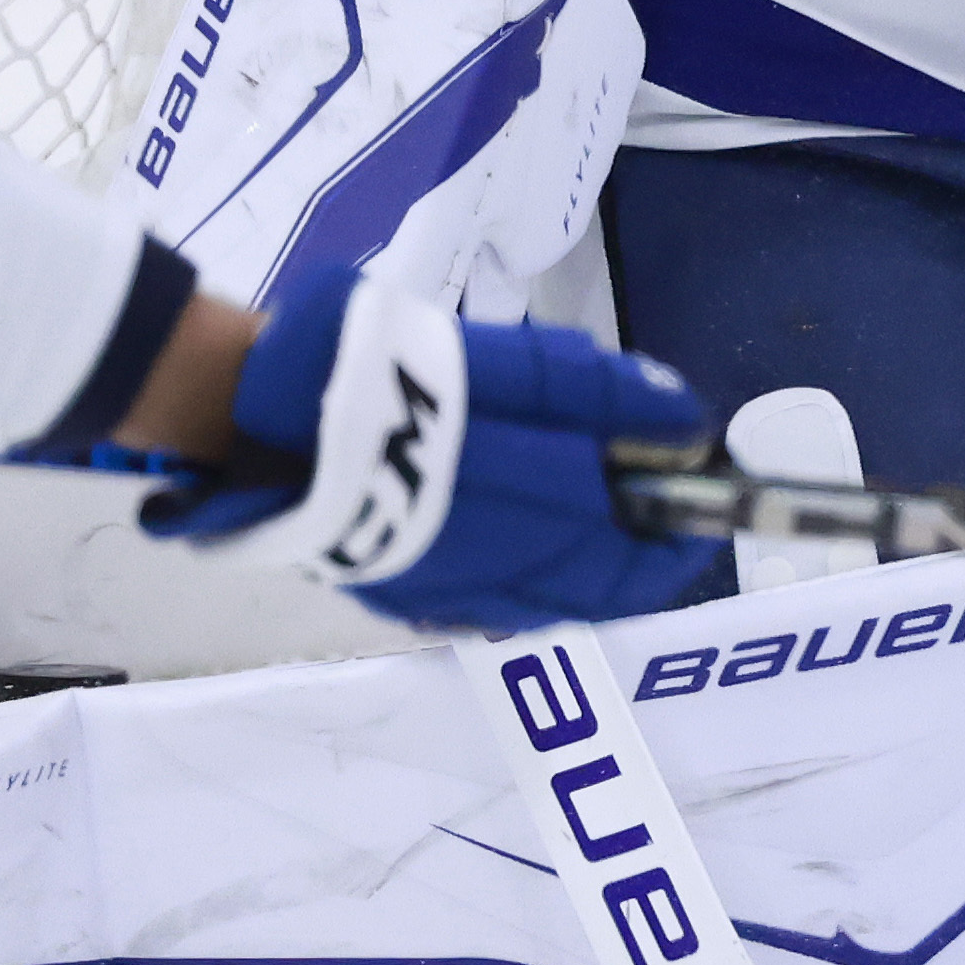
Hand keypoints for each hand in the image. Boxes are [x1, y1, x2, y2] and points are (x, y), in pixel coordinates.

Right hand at [141, 263, 726, 628]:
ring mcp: (439, 589)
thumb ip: (606, 396)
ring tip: (592, 523)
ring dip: (577, 570)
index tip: (699, 507)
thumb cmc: (403, 377)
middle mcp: (495, 571)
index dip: (676, 540)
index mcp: (536, 516)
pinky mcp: (390, 591)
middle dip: (631, 559)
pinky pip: (480, 599)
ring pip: (536, 599)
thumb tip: (682, 423)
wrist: (266, 414)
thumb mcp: (519, 364)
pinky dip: (518, 576)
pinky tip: (519, 540)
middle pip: (589, 588)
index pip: (634, 556)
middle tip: (653, 518)